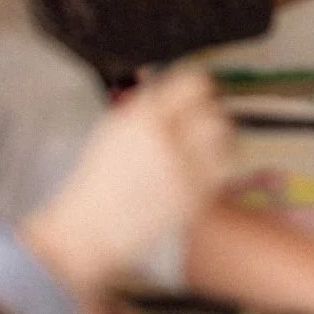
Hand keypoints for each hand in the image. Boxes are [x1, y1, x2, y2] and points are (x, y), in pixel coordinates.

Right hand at [23, 70, 233, 302]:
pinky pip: (222, 170)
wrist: (89, 229)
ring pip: (224, 138)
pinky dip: (217, 166)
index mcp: (143, 118)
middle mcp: (167, 139)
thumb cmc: (100, 179)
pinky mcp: (194, 196)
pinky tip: (203, 169)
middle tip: (204, 122)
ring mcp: (183, 169)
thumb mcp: (115, 129)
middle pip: (213, 111)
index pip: (194, 84)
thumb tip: (178, 87)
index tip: (199, 96)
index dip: (199, 89)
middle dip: (210, 114)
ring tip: (206, 146)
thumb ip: (148, 105)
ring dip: (219, 138)